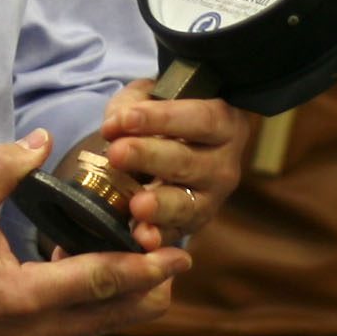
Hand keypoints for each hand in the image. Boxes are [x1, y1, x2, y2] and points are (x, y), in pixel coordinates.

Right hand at [0, 131, 188, 335]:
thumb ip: (1, 170)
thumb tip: (39, 140)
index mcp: (20, 297)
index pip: (101, 282)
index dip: (145, 267)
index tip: (180, 253)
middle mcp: (30, 331)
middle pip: (112, 316)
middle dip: (149, 290)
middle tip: (175, 261)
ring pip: (93, 327)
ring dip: (119, 300)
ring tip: (142, 268)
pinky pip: (68, 330)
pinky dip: (89, 308)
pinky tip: (83, 278)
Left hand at [96, 78, 255, 245]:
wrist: (180, 148)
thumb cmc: (166, 118)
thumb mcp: (152, 97)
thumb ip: (133, 105)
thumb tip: (114, 126)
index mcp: (222, 124)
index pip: (198, 119)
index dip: (160, 119)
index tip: (124, 119)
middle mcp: (223, 165)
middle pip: (187, 162)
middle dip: (149, 157)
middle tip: (117, 153)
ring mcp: (211, 199)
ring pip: (187, 203)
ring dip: (160, 205)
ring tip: (137, 205)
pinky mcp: (193, 224)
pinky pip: (177, 233)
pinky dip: (159, 237)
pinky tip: (143, 237)